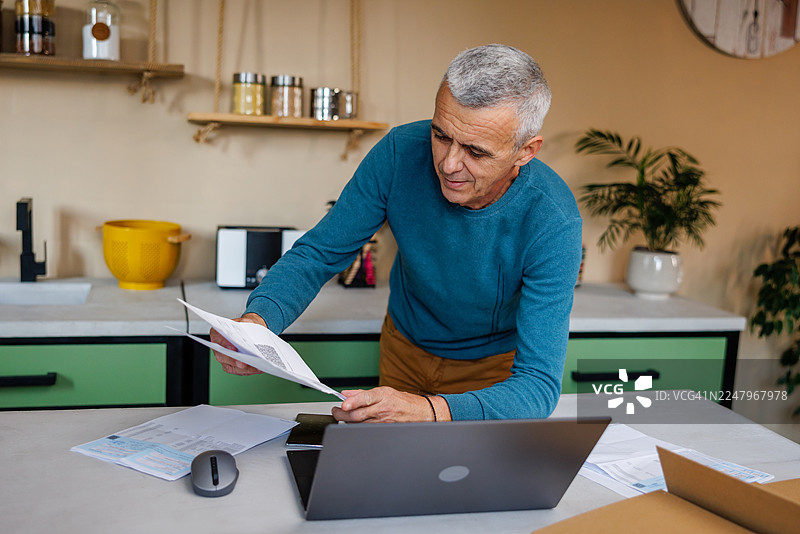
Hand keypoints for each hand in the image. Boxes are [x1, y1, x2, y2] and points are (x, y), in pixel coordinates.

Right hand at [211, 313, 266, 375]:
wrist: (249, 331)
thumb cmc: (245, 326)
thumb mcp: (245, 321)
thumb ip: (245, 322)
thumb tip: (246, 325)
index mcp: (217, 334)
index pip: (218, 339)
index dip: (224, 345)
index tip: (233, 348)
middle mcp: (218, 348)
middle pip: (222, 357)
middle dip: (234, 361)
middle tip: (243, 364)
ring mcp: (224, 358)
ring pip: (231, 367)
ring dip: (244, 369)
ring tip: (257, 367)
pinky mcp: (232, 366)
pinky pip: (239, 371)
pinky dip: (250, 371)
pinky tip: (259, 369)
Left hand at [331, 387, 450, 422]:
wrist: (421, 413)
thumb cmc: (403, 401)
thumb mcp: (384, 391)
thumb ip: (363, 393)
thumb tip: (346, 394)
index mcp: (382, 395)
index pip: (365, 398)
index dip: (352, 402)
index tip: (342, 404)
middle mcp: (382, 408)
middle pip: (358, 415)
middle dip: (342, 415)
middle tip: (335, 411)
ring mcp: (383, 421)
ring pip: (359, 424)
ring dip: (347, 421)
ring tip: (342, 416)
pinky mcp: (384, 430)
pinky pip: (366, 430)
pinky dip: (357, 427)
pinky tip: (354, 424)